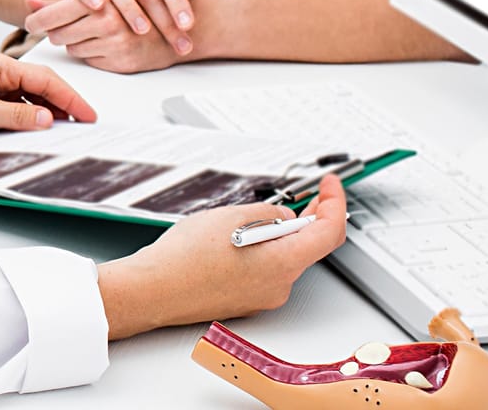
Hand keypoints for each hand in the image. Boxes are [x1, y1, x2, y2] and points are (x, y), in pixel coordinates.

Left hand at [0, 51, 98, 148]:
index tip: (88, 114)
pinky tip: (33, 135)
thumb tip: (47, 118)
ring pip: (27, 102)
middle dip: (62, 106)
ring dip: (44, 116)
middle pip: (39, 89)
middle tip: (83, 126)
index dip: (70, 97)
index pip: (44, 79)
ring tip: (63, 134)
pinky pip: (12, 113)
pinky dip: (26, 123)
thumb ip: (16, 115)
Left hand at [22, 0, 193, 73]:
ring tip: (87, 32)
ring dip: (72, 41)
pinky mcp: (120, 60)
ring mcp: (115, 41)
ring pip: (71, 47)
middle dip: (54, 32)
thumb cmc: (133, 4)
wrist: (174, 25)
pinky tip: (101, 44)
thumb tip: (28, 1)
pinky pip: (87, 59)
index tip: (31, 23)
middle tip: (53, 29)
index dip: (39, 20)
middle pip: (59, 32)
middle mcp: (107, 18)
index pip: (56, 11)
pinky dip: (88, 53)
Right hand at [97, 175, 348, 338]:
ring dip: (278, 234)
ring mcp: (263, 297)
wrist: (153, 290)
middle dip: (309, 217)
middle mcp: (279, 285)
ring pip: (284, 258)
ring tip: (249, 216)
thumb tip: (283, 217)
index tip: (330, 186)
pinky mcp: (246, 300)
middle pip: (309, 247)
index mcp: (282, 263)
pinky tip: (234, 239)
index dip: (334, 202)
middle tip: (307, 195)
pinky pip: (265, 271)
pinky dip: (261, 251)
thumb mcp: (231, 217)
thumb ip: (268, 213)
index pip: (329, 232)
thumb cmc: (184, 259)